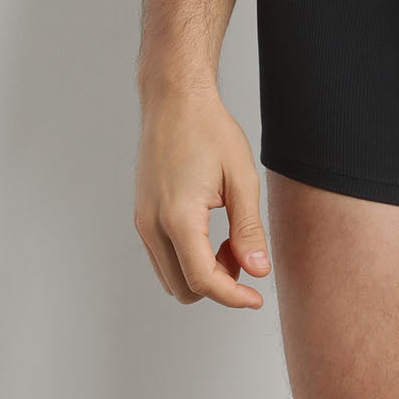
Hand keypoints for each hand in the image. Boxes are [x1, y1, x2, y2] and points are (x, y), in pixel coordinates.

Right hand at [133, 83, 271, 308]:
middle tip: (244, 253)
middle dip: (218, 283)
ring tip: (228, 240)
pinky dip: (187, 259)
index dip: (233, 297)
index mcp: (178, 216)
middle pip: (183, 288)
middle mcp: (152, 225)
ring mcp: (142, 221)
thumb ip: (249, 230)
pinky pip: (162, 257)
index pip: (203, 280)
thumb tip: (257, 272)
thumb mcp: (242, 178)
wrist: (175, 100)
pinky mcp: (141, 216)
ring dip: (201, 273)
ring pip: (170, 277)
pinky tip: (209, 232)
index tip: (256, 297)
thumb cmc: (210, 131)